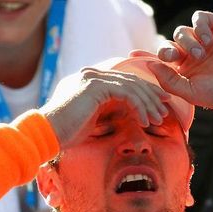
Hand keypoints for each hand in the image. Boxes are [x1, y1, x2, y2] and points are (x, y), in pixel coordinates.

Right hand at [41, 67, 170, 148]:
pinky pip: (126, 93)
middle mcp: (92, 75)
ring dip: (148, 103)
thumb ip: (108, 112)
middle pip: (131, 80)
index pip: (124, 82)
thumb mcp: (92, 121)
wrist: (46, 134)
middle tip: (166, 108)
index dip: (144, 92)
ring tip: (159, 118)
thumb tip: (128, 116)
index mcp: (91, 81)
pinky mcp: (95, 86)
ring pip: (132, 86)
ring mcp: (93, 78)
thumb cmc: (65, 134)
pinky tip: (145, 121)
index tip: (159, 105)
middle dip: (151, 94)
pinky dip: (139, 106)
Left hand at [146, 11, 212, 111]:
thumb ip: (169, 80)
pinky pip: (200, 18)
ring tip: (200, 54)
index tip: (132, 54)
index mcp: (186, 72)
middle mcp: (193, 55)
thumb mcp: (192, 92)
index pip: (162, 61)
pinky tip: (206, 39)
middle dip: (168, 49)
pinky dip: (199, 26)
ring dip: (186, 41)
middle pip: (170, 44)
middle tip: (175, 56)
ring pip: (182, 31)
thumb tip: (151, 65)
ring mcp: (206, 40)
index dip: (147, 56)